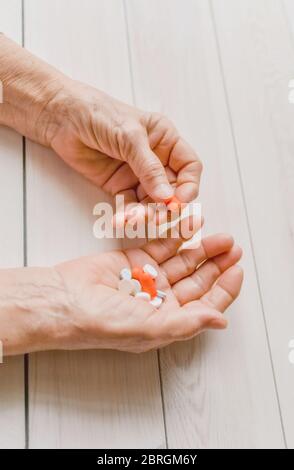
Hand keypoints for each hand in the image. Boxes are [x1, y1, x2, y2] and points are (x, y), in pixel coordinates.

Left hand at [45, 80, 201, 214]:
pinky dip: (128, 215)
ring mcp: (138, 174)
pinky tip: (121, 220)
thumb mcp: (129, 137)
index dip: (189, 186)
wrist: (62, 118)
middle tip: (158, 217)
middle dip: (167, 206)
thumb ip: (149, 167)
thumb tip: (167, 197)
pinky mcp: (119, 186)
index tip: (179, 201)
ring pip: (152, 202)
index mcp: (166, 140)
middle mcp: (156, 159)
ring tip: (134, 219)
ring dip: (146, 214)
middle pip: (172, 190)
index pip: (189, 168)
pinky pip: (130, 205)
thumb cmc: (98, 114)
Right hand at [52, 228, 241, 352]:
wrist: (66, 300)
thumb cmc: (104, 321)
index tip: (238, 270)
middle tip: (234, 248)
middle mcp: (160, 300)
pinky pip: (161, 245)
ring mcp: (148, 278)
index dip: (224, 289)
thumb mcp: (151, 327)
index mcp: (167, 320)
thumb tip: (221, 322)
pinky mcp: (134, 258)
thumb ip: (188, 322)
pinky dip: (178, 235)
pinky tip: (193, 224)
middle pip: (197, 280)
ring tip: (222, 237)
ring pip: (183, 261)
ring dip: (203, 249)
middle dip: (217, 265)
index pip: (204, 304)